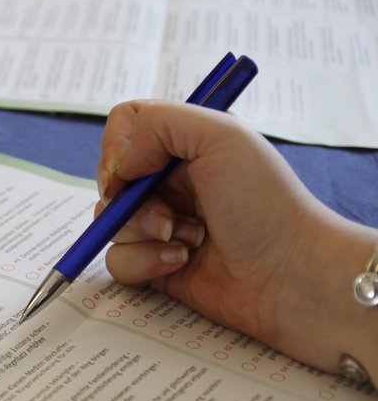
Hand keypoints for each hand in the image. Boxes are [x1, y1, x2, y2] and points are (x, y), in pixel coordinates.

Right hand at [96, 100, 377, 373]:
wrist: (289, 275)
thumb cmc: (264, 202)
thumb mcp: (220, 135)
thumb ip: (154, 125)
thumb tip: (115, 165)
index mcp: (186, 144)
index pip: (125, 128)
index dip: (118, 149)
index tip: (135, 170)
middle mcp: (170, 182)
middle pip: (110, 179)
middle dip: (132, 199)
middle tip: (169, 213)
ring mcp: (160, 225)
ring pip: (110, 223)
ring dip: (144, 232)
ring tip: (188, 240)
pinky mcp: (155, 265)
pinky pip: (118, 261)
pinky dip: (144, 262)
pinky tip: (181, 262)